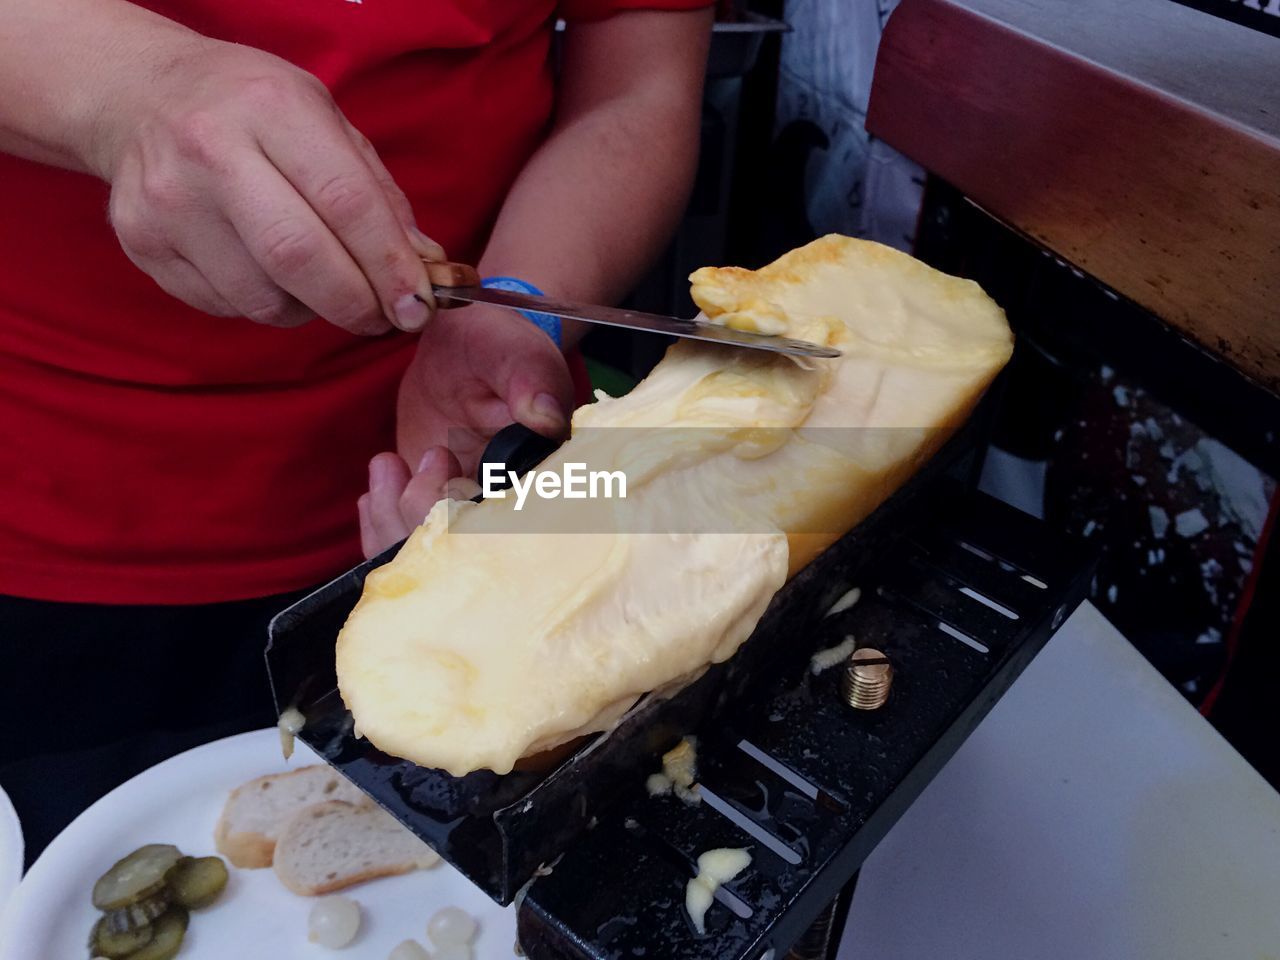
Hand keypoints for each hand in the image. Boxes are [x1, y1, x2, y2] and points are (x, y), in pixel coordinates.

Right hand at [91, 36, 440, 333]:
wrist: (143, 95)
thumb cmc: (253, 111)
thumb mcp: (324, 119)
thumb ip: (376, 192)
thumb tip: (423, 269)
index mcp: (271, 107)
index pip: (346, 202)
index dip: (390, 266)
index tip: (418, 305)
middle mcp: (211, 150)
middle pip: (299, 258)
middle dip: (355, 304)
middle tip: (383, 318)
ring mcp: (169, 201)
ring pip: (263, 297)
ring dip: (311, 310)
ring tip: (320, 285)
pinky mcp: (142, 243)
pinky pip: (227, 306)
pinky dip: (266, 305)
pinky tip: (267, 273)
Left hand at [358, 304, 574, 555]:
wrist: (462, 348)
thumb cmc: (499, 347)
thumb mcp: (516, 351)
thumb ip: (532, 379)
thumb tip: (545, 417)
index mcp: (539, 484)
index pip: (512, 533)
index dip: (469, 519)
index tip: (445, 465)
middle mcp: (502, 513)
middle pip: (460, 556)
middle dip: (421, 517)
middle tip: (430, 456)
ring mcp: (461, 518)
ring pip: (422, 556)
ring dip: (391, 521)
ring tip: (390, 466)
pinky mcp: (428, 515)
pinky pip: (397, 545)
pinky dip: (378, 522)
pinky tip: (383, 480)